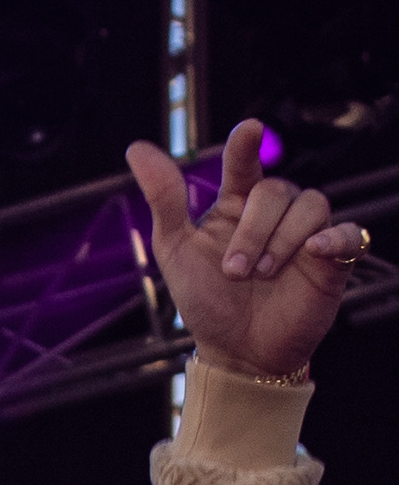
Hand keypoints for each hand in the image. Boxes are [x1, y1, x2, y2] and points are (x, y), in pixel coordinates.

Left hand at [125, 119, 364, 378]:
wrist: (237, 353)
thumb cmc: (207, 302)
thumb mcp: (176, 251)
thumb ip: (164, 200)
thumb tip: (137, 148)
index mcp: (237, 205)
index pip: (245, 163)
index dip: (246, 145)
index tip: (249, 131)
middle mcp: (274, 214)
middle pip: (275, 191)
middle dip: (253, 231)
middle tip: (235, 272)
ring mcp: (305, 235)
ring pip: (310, 204)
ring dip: (282, 240)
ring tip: (262, 275)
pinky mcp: (331, 260)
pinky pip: (348, 233)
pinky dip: (334, 239)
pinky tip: (314, 252)